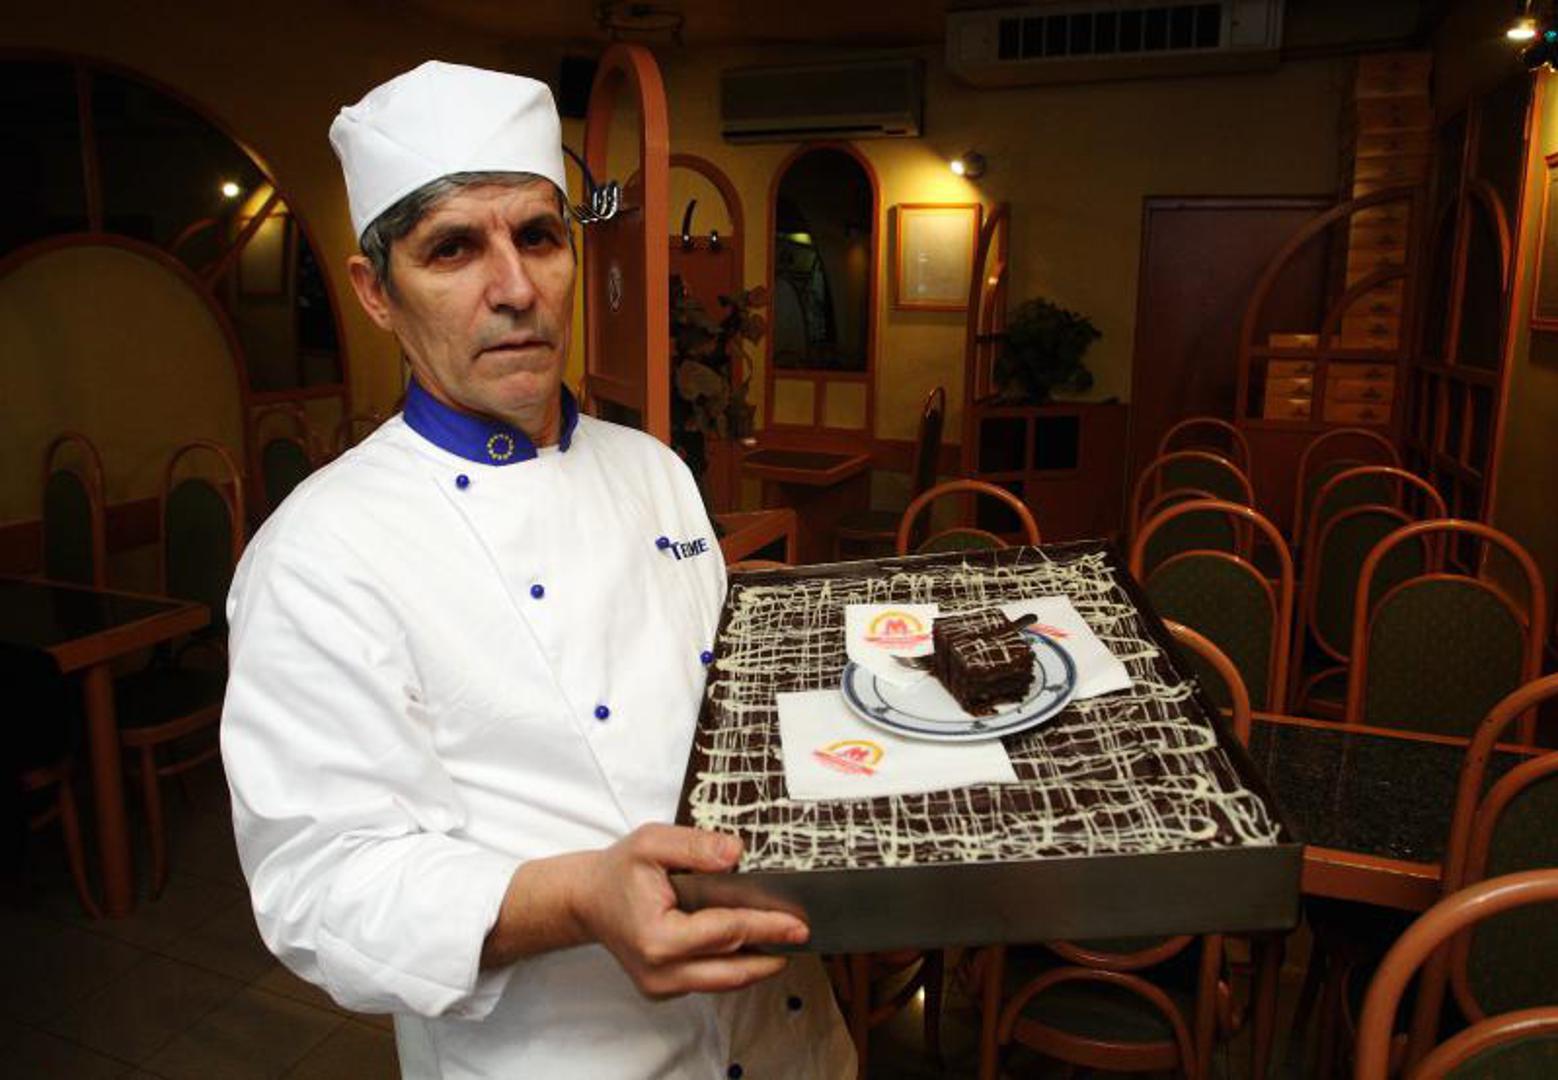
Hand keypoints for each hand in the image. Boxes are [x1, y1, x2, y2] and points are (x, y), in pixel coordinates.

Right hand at [572, 824, 807, 999]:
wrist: (587, 900)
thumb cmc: (618, 871)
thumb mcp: (651, 842)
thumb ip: (695, 845)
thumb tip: (737, 854)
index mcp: (658, 938)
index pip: (725, 932)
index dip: (765, 926)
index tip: (797, 924)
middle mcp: (659, 972)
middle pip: (731, 968)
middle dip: (770, 953)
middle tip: (802, 936)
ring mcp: (660, 986)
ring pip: (723, 981)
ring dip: (756, 964)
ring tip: (785, 942)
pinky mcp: (663, 989)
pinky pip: (708, 980)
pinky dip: (733, 965)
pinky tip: (752, 946)